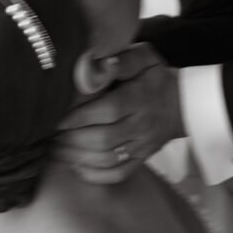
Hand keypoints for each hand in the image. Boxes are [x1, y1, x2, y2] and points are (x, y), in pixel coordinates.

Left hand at [53, 44, 184, 183]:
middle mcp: (142, 125)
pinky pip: (117, 174)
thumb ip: (123, 59)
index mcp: (140, 98)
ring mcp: (142, 146)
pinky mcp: (141, 159)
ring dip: (77, 157)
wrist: (182, 104)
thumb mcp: (145, 58)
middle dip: (72, 139)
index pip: (109, 110)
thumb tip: (99, 64)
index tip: (58, 119)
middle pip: (104, 139)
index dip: (80, 117)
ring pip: (107, 159)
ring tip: (56, 149)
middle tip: (51, 135)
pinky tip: (75, 166)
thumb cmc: (155, 77)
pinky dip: (94, 174)